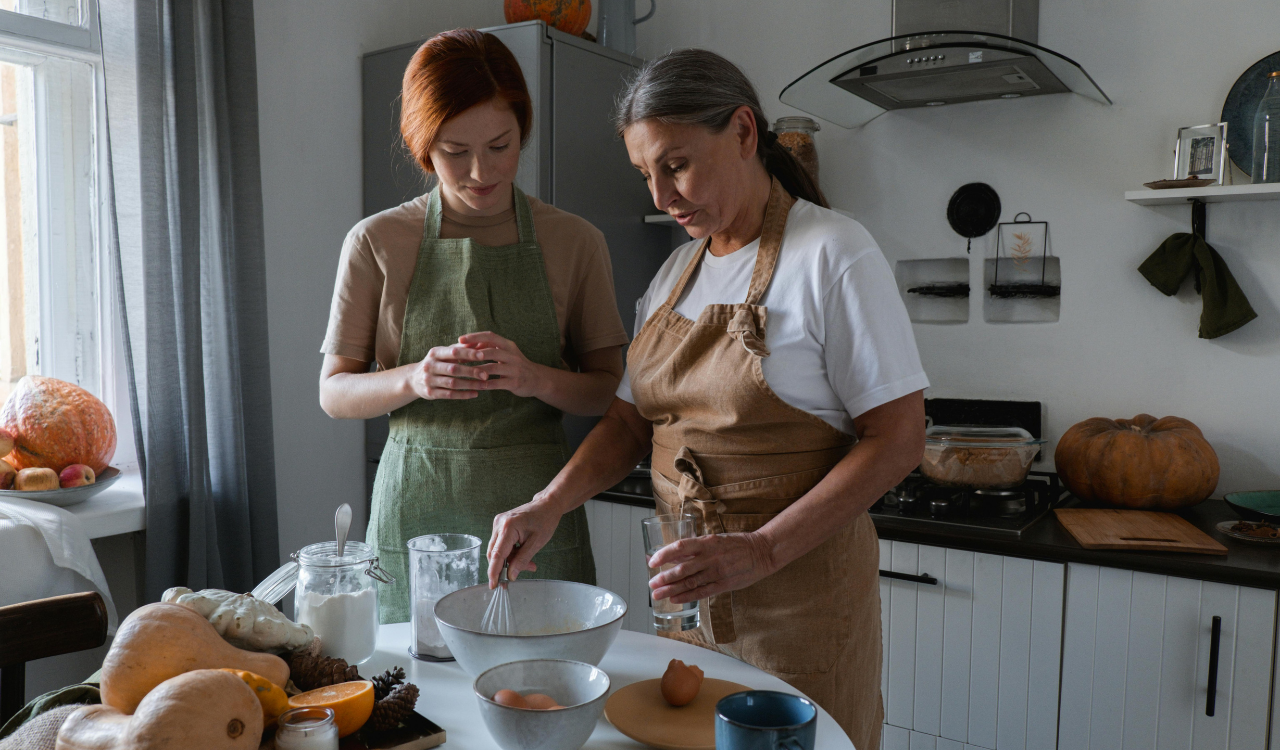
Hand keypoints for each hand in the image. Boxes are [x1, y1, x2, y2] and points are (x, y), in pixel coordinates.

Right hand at [407, 343, 491, 400]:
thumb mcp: (444, 353)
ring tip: (484, 385)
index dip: (468, 354)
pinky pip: (449, 394)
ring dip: (470, 385)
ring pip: (452, 383)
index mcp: (435, 353)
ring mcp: (429, 380)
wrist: (413, 379)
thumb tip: (478, 341)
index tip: (483, 355)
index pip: (453, 352)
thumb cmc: (436, 363)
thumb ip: (460, 348)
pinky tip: (475, 394)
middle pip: (453, 369)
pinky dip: (463, 395)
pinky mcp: (430, 393)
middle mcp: (430, 366)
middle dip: (471, 372)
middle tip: (486, 374)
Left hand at [458, 332, 546, 398]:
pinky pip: (497, 383)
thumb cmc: (515, 364)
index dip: (475, 337)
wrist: (537, 379)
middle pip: (491, 351)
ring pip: (492, 368)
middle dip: (473, 354)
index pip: (491, 336)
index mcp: (508, 345)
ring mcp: (515, 369)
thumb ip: (490, 347)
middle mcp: (512, 355)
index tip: (460, 339)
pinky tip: (475, 385)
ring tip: (463, 372)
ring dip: (476, 370)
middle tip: (457, 356)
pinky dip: (485, 384)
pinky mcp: (515, 382)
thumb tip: (469, 344)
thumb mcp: (506, 352)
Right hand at [487, 492, 563, 586]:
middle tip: (516, 577)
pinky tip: (523, 555)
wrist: (547, 505)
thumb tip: (511, 575)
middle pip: (494, 554)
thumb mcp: (536, 543)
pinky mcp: (500, 525)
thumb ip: (522, 560)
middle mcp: (499, 524)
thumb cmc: (545, 520)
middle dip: (504, 567)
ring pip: (498, 551)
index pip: (497, 554)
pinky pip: (501, 544)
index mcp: (508, 527)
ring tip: (529, 565)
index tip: (493, 585)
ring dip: (510, 561)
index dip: (494, 572)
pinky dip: (511, 553)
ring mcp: (498, 524)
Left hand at [647, 532, 776, 604]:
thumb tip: (674, 554)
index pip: (680, 547)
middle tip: (651, 584)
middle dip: (664, 578)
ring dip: (672, 589)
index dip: (664, 555)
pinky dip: (687, 596)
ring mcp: (717, 572)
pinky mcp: (723, 584)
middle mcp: (710, 557)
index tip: (652, 562)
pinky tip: (676, 599)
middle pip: (682, 569)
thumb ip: (695, 548)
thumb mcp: (714, 539)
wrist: (762, 552)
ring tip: (658, 594)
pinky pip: (702, 592)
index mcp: (707, 542)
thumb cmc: (736, 544)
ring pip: (690, 582)